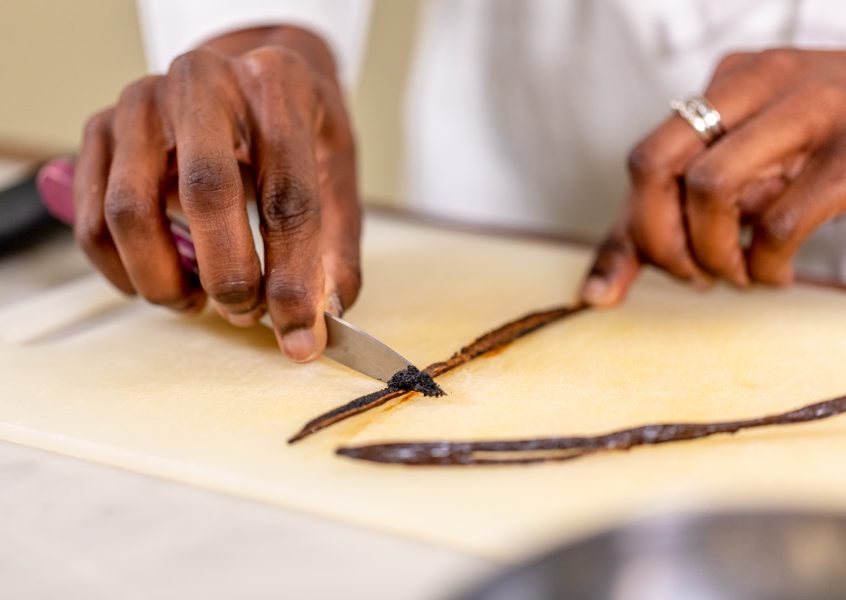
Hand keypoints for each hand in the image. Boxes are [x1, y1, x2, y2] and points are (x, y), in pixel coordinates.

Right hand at [74, 27, 360, 361]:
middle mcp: (203, 82)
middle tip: (245, 313)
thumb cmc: (296, 130)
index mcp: (276, 87)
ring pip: (129, 212)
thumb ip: (333, 251)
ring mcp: (141, 102)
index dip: (293, 278)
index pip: (288, 196)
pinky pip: (92, 221)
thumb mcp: (336, 176)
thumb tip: (320, 321)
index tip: (299, 334)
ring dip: (165, 282)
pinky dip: (124, 273)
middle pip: (205, 192)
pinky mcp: (100, 128)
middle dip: (226, 276)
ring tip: (200, 301)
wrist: (247, 75)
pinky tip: (166, 282)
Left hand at [582, 49, 845, 305]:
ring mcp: (811, 110)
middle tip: (692, 275)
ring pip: (710, 187)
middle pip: (656, 162)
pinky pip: (779, 221)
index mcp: (728, 82)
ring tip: (739, 273)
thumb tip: (593, 298)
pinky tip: (776, 271)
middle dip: (660, 238)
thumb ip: (664, 222)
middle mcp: (760, 82)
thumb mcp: (743, 168)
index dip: (639, 227)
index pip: (644, 159)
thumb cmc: (821, 151)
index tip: (667, 266)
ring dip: (713, 253)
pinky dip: (765, 265)